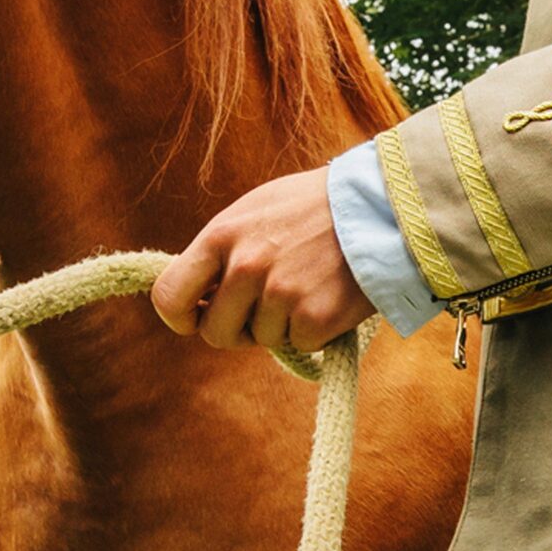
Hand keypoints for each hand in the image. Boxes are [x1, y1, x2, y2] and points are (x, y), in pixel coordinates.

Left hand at [151, 168, 375, 352]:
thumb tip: (198, 296)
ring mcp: (280, 294)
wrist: (382, 206)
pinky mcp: (315, 318)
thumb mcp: (255, 212)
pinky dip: (314, 330)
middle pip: (214, 332)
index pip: (169, 295)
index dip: (179, 317)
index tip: (195, 319)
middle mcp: (246, 267)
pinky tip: (330, 296)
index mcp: (221, 236)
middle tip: (262, 310)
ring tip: (309, 286)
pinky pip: (298, 344)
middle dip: (236, 330)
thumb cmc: (315, 207)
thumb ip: (221, 251)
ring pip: (261, 340)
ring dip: (281, 325)